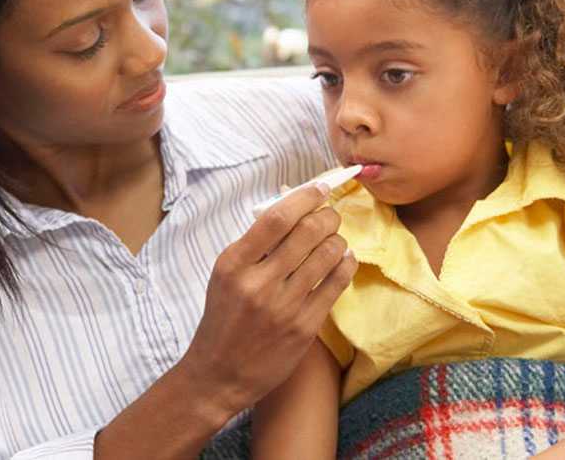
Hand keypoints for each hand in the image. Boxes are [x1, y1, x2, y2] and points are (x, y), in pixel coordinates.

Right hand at [179, 182, 356, 417]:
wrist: (219, 375)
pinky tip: (344, 258)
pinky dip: (345, 264)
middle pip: (308, 232)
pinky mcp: (305, 326)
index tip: (319, 188)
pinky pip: (336, 284)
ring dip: (337, 239)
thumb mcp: (225, 276)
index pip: (277, 218)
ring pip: (327, 255)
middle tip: (331, 215)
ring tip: (335, 238)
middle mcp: (259, 282)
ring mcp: (284, 306)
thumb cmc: (222, 319)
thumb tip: (292, 211)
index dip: (305, 197)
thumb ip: (255, 246)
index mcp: (234, 263)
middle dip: (328, 216)